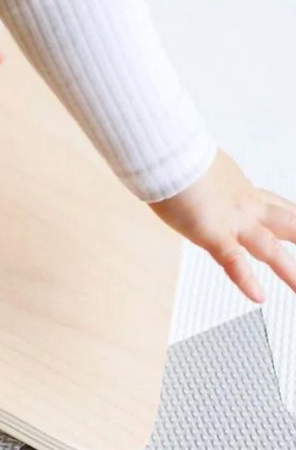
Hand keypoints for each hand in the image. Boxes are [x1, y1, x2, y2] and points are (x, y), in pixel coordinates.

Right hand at [149, 150, 295, 302]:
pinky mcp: (210, 232)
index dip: (291, 216)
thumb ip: (198, 178)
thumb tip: (190, 175)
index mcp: (239, 188)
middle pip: (287, 223)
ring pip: (270, 248)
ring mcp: (231, 220)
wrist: (165, 153)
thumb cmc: (171, 156)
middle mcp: (243, 204)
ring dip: (289, 271)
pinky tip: (258, 296)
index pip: (274, 204)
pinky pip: (233, 260)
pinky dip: (246, 280)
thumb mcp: (193, 166)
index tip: (294, 222)